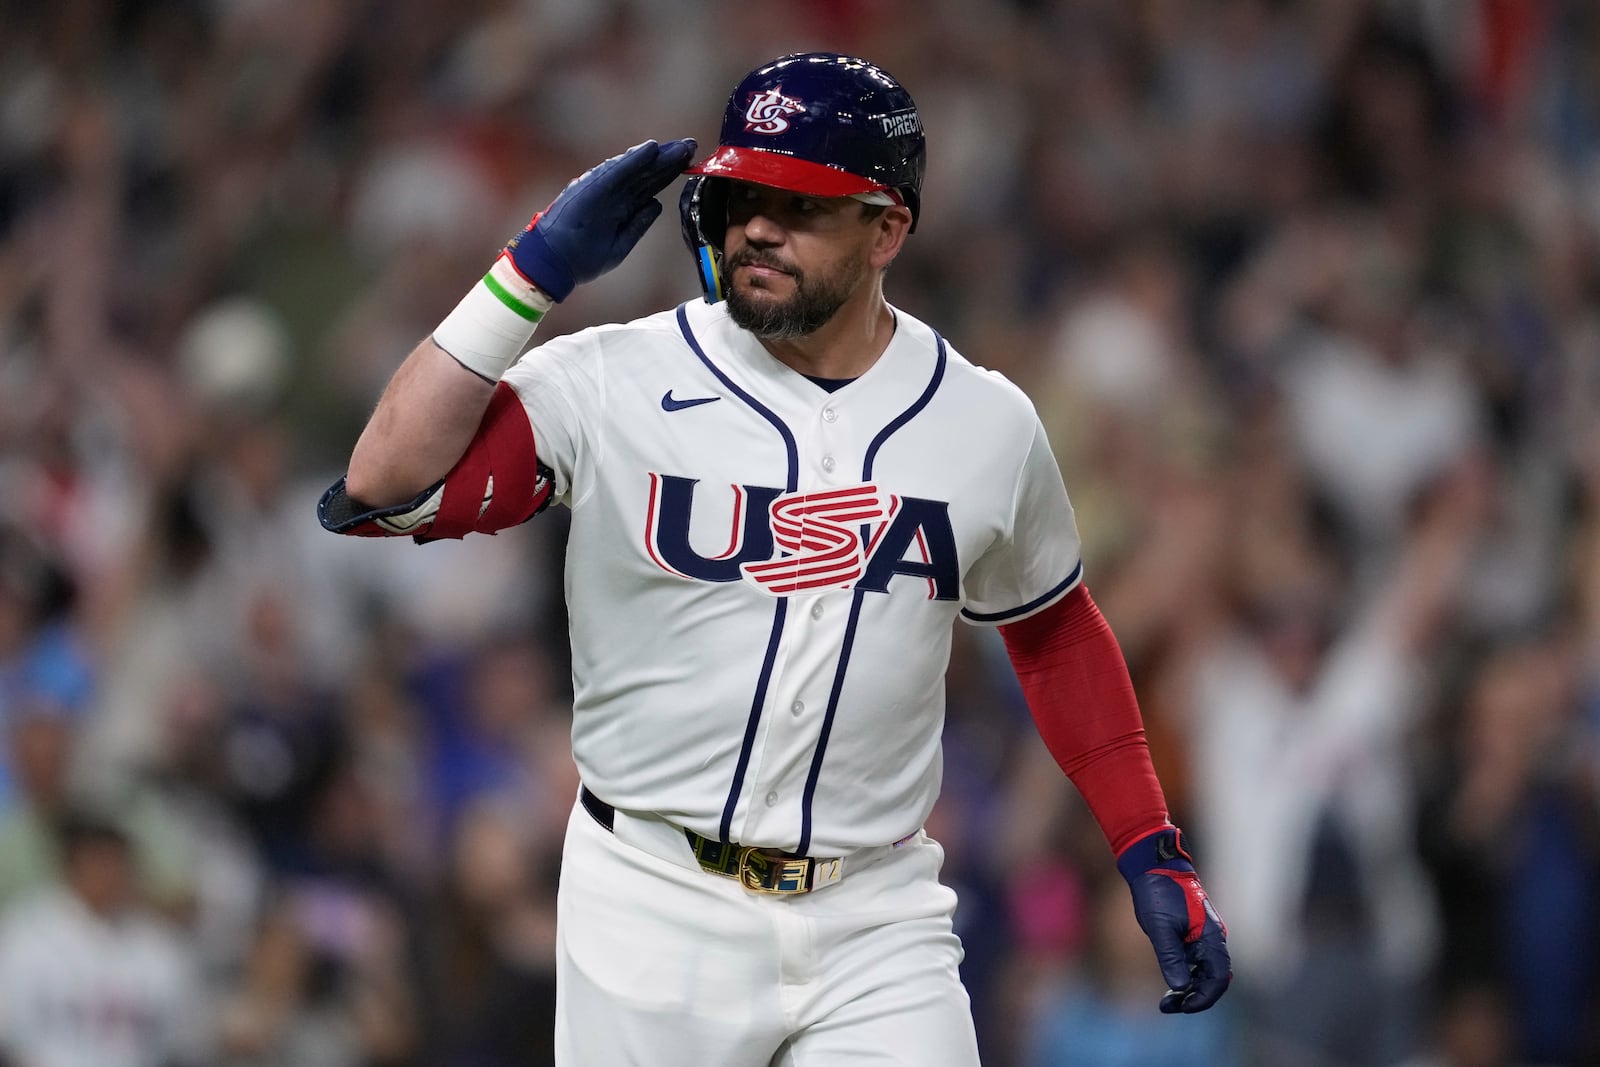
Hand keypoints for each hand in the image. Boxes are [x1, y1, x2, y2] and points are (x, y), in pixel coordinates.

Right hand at [506, 138, 696, 300]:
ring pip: (634, 169)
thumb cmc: (581, 258)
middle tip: (691, 144)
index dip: (668, 172)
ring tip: (679, 146)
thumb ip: (638, 224)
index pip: (648, 185)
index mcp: (619, 207)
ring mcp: (601, 190)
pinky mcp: (591, 190)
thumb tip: (657, 204)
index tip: (690, 160)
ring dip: (657, 156)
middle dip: (669, 159)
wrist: (552, 264)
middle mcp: (612, 194)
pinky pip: (616, 173)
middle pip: (645, 173)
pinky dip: (633, 160)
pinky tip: (651, 149)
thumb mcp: (619, 245)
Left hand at [1116, 826, 1230, 1012]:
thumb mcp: (1160, 927)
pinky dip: (1186, 976)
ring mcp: (1204, 936)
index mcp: (1211, 936)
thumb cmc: (1158, 892)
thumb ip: (1171, 956)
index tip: (1184, 1007)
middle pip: (1214, 979)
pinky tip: (1171, 984)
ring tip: (1167, 1002)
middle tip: (1168, 1007)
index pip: (1219, 977)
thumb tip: (1180, 987)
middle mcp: (1212, 938)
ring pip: (1205, 972)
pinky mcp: (1193, 934)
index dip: (1204, 997)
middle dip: (1195, 997)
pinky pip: (1197, 962)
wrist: (1153, 865)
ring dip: (1190, 989)